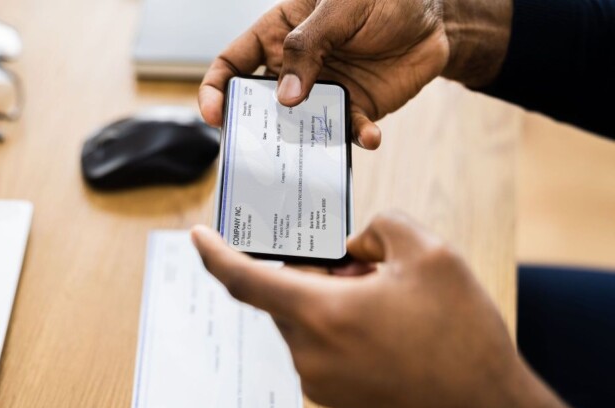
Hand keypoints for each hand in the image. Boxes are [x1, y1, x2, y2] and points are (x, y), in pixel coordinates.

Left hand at [191, 214, 578, 407]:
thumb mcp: (431, 256)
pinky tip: (386, 327)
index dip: (215, 254)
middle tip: (360, 261)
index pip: (244, 280)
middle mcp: (308, 353)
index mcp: (320, 314)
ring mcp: (319, 383)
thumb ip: (382, 228)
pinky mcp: (335, 399)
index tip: (197, 236)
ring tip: (384, 295)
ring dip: (330, 299)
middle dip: (315, 270)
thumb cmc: (461, 338)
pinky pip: (321, 349)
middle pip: (285, 295)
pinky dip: (339, 327)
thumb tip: (356, 243)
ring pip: (305, 322)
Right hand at [199, 0, 449, 148]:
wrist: (435, 17)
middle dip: (255, 129)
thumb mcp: (341, 6)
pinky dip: (356, 139)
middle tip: (259, 148)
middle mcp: (295, 70)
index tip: (215, 114)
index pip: (233, 64)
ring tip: (314, 150)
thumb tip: (285, 96)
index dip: (215, 89)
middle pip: (260, 105)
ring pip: (299, 127)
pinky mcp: (353, 111)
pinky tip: (369, 137)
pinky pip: (346, 133)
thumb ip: (310, 45)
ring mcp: (323, 93)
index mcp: (278, 36)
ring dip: (304, 142)